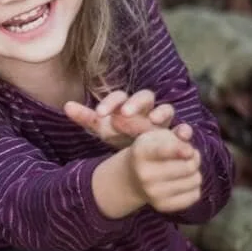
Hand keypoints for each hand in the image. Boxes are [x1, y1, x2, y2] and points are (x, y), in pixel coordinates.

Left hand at [65, 89, 192, 149]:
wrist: (143, 153)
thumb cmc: (122, 136)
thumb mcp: (105, 128)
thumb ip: (87, 118)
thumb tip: (66, 105)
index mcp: (127, 105)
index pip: (119, 97)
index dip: (110, 103)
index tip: (100, 113)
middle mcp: (147, 109)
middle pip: (144, 97)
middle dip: (135, 103)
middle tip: (125, 113)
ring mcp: (164, 120)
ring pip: (166, 109)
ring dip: (161, 112)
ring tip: (154, 119)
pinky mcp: (176, 134)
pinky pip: (183, 128)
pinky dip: (184, 130)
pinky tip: (183, 135)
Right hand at [126, 128, 202, 213]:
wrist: (132, 178)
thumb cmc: (151, 151)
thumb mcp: (158, 137)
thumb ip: (177, 131)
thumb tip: (186, 132)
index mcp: (141, 152)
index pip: (165, 151)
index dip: (182, 150)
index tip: (189, 150)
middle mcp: (145, 174)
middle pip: (188, 166)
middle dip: (195, 158)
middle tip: (191, 155)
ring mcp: (153, 193)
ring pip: (195, 180)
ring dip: (196, 172)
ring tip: (187, 168)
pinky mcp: (163, 206)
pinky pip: (194, 195)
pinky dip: (195, 187)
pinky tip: (185, 182)